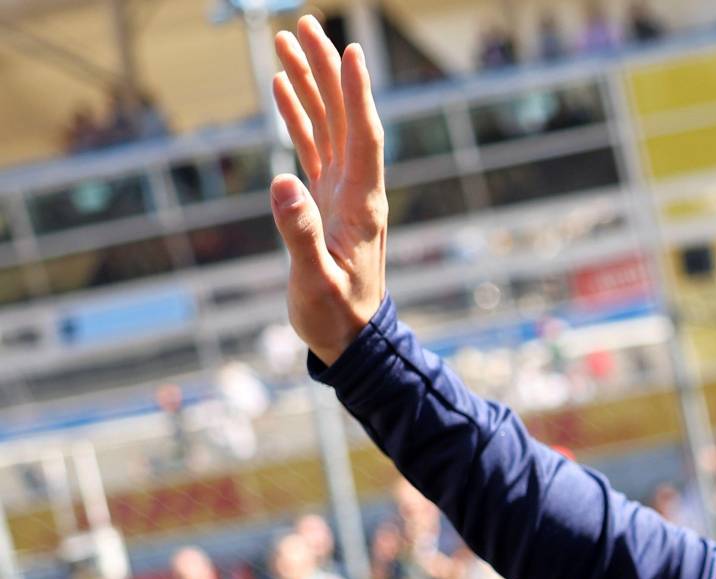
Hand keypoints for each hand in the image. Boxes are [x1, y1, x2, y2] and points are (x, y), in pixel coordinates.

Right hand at [269, 16, 387, 364]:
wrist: (353, 340)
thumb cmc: (338, 316)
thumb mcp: (315, 281)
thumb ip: (299, 234)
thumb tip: (280, 183)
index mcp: (362, 203)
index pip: (363, 135)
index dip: (357, 93)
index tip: (349, 50)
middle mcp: (357, 189)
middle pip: (345, 117)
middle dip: (328, 70)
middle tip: (307, 24)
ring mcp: (342, 192)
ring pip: (329, 124)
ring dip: (311, 84)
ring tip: (289, 42)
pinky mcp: (326, 200)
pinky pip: (313, 146)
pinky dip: (299, 115)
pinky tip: (284, 87)